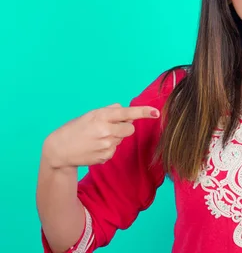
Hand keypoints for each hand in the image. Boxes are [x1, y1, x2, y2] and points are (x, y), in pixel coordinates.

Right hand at [42, 103, 159, 168]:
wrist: (58, 150)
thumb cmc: (76, 128)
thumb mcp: (90, 114)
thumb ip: (111, 111)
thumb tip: (127, 111)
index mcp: (101, 116)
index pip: (126, 113)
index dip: (143, 112)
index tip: (156, 112)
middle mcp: (106, 131)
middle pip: (130, 128)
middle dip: (123, 128)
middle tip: (107, 128)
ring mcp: (106, 146)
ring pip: (122, 140)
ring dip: (114, 138)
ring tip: (96, 138)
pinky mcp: (106, 157)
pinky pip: (115, 150)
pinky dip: (108, 148)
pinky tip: (94, 148)